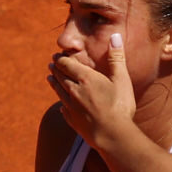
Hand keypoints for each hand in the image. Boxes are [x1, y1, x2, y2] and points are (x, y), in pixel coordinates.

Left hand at [47, 33, 135, 148]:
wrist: (112, 135)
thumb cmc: (120, 106)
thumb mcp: (121, 79)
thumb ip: (116, 58)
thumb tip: (115, 36)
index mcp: (85, 78)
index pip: (67, 64)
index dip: (61, 59)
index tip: (56, 55)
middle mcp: (74, 91)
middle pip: (60, 77)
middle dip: (55, 69)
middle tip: (51, 64)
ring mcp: (71, 107)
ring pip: (58, 92)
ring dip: (54, 83)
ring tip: (49, 78)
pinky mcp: (73, 121)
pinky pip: (64, 110)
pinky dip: (61, 104)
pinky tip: (61, 106)